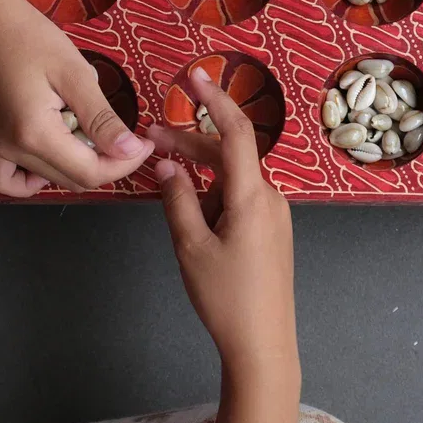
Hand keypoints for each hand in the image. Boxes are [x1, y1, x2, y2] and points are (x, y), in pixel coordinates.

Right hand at [0, 0, 153, 195]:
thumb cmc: (28, 35)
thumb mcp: (74, 72)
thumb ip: (101, 118)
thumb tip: (130, 151)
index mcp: (36, 134)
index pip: (90, 172)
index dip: (125, 164)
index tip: (144, 141)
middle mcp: (13, 150)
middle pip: (72, 181)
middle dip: (108, 165)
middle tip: (127, 137)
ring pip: (48, 181)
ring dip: (78, 169)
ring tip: (93, 140)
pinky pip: (8, 179)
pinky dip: (31, 180)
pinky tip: (51, 156)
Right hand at [151, 67, 300, 422]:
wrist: (263, 345)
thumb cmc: (226, 297)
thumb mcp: (191, 246)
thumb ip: (177, 199)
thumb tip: (168, 164)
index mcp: (252, 195)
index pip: (235, 132)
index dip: (214, 100)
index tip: (194, 76)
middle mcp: (270, 198)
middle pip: (228, 155)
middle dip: (189, 143)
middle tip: (149, 138)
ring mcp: (273, 216)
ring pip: (230, 179)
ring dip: (198, 173)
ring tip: (162, 178)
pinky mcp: (270, 233)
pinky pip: (238, 200)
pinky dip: (211, 194)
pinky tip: (188, 208)